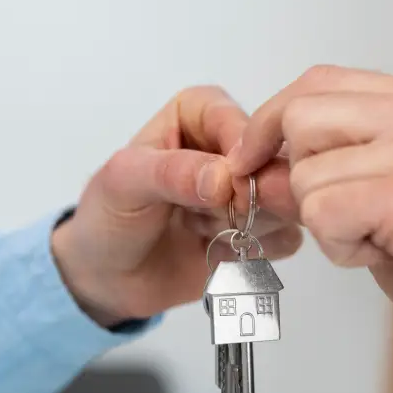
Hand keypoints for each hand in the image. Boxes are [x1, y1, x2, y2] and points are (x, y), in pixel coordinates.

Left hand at [52, 86, 301, 326]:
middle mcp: (230, 147)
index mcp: (197, 114)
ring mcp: (248, 191)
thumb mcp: (124, 184)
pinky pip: (285, 238)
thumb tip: (223, 179)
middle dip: (249, 197)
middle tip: (215, 218)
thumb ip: (171, 173)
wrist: (107, 279)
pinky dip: (253, 252)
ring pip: (283, 202)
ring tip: (201, 232)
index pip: (239, 122)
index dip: (240, 156)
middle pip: (273, 162)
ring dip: (246, 226)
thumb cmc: (107, 219)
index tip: (226, 188)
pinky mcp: (259, 231)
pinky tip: (214, 252)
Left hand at [228, 66, 392, 378]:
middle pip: (301, 115)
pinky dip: (340, 248)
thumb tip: (256, 168)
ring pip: (306, 174)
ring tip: (381, 243)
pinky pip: (323, 212)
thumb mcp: (389, 197)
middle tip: (337, 219)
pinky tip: (385, 257)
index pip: (320, 82)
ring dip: (327, 224)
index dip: (271, 120)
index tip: (250, 160)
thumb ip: (329, 171)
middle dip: (295, 175)